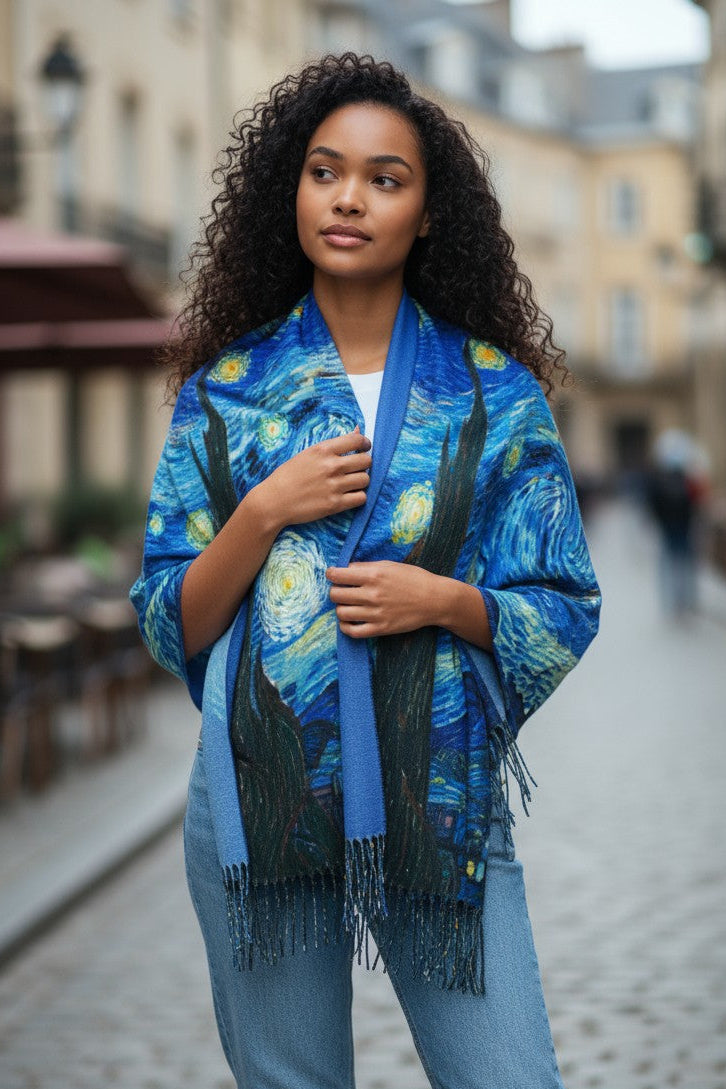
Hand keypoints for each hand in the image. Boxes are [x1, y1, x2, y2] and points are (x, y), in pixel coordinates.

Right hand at [262, 427, 371, 528]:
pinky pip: (361, 498)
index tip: (364, 448)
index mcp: (323, 450)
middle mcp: (331, 466)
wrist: (274, 501)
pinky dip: (358, 497)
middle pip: (366, 461)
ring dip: (361, 481)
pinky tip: (349, 496)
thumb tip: (358, 430)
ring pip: (365, 479)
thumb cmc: (288, 476)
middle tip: (356, 468)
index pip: (357, 440)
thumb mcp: (308, 454)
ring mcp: (334, 486)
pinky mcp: (335, 504)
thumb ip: (333, 444)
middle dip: (364, 463)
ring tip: (351, 483)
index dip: (365, 444)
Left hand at [326, 560, 440, 637]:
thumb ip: (366, 567)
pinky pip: (353, 632)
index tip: (332, 575)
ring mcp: (376, 613)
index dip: (331, 574)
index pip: (338, 575)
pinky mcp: (381, 628)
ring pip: (341, 613)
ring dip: (340, 608)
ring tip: (347, 605)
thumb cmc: (414, 579)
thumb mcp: (390, 565)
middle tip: (342, 590)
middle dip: (335, 591)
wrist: (435, 600)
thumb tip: (345, 568)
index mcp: (374, 575)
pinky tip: (349, 621)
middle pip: (336, 594)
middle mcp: (372, 594)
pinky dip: (345, 627)